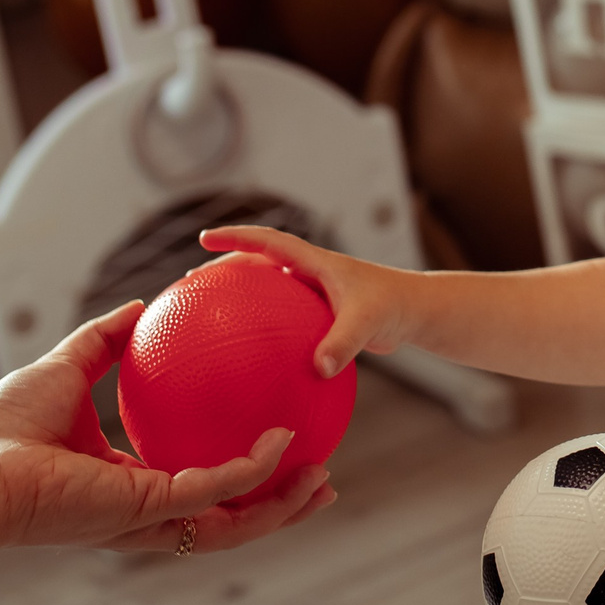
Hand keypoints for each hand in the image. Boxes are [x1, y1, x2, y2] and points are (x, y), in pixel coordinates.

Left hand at [0, 303, 335, 555]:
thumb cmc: (2, 428)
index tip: (281, 450)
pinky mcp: (142, 510)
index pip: (199, 489)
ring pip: (234, 525)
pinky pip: (212, 491)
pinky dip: (251, 472)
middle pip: (231, 520)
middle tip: (323, 480)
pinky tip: (281, 444)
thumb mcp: (66, 368)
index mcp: (128, 487)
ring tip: (324, 480)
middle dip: (281, 508)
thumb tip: (139, 305)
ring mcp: (146, 519)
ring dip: (283, 506)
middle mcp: (143, 512)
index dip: (244, 478)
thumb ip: (104, 340)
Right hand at [198, 226, 414, 377]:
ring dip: (237, 296)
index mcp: (315, 262)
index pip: (268, 241)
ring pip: (265, 290)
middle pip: (256, 262)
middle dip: (223, 266)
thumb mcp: (369, 323)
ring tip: (205, 316)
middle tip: (190, 282)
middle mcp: (308, 272)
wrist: (415, 313)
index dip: (235, 236)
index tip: (203, 237)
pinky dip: (260, 332)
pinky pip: (278, 320)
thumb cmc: (394, 308)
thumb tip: (320, 368)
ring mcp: (311, 292)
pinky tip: (245, 360)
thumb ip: (344, 343)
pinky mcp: (316, 314)